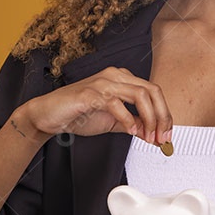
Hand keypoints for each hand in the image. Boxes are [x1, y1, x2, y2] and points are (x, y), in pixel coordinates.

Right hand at [20, 67, 172, 145]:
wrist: (48, 115)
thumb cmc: (78, 114)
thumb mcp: (113, 122)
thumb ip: (133, 124)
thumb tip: (154, 134)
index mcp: (123, 79)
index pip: (154, 92)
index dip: (164, 115)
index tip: (166, 136)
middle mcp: (115, 76)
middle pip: (152, 91)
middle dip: (162, 116)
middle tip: (162, 138)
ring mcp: (103, 82)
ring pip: (139, 94)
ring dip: (149, 118)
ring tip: (148, 137)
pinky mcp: (90, 93)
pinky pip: (116, 103)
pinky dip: (127, 119)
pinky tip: (131, 131)